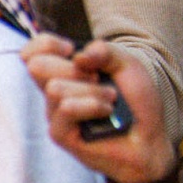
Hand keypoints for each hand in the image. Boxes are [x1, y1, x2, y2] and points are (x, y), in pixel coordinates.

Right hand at [22, 35, 174, 182]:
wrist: (149, 138)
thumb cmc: (136, 103)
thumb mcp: (128, 65)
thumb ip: (105, 51)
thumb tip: (79, 56)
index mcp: (64, 71)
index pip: (33, 52)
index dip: (46, 44)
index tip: (71, 51)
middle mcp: (55, 91)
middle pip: (37, 66)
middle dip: (71, 68)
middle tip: (96, 79)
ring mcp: (55, 114)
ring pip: (55, 88)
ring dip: (91, 91)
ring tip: (110, 100)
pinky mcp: (60, 133)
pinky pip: (67, 108)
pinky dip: (93, 105)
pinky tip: (107, 112)